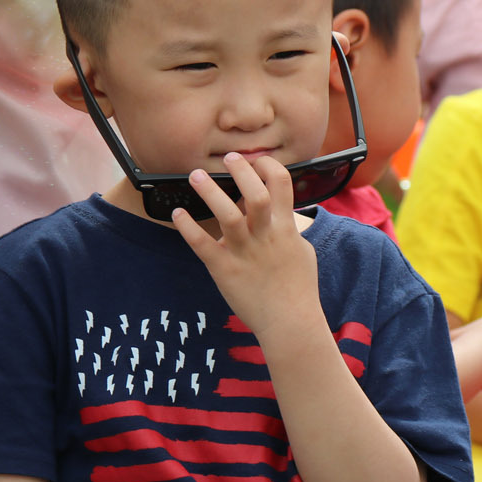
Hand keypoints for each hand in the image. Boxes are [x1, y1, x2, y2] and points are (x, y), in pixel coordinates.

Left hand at [173, 154, 321, 342]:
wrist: (290, 322)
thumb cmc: (299, 289)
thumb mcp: (303, 253)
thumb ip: (291, 231)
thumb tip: (285, 217)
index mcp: (286, 228)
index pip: (282, 183)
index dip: (268, 166)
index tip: (256, 161)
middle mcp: (265, 236)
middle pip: (255, 192)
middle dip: (240, 170)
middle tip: (226, 159)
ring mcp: (244, 252)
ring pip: (227, 215)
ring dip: (209, 192)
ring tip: (196, 176)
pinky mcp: (225, 269)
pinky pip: (202, 245)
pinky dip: (188, 227)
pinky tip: (177, 214)